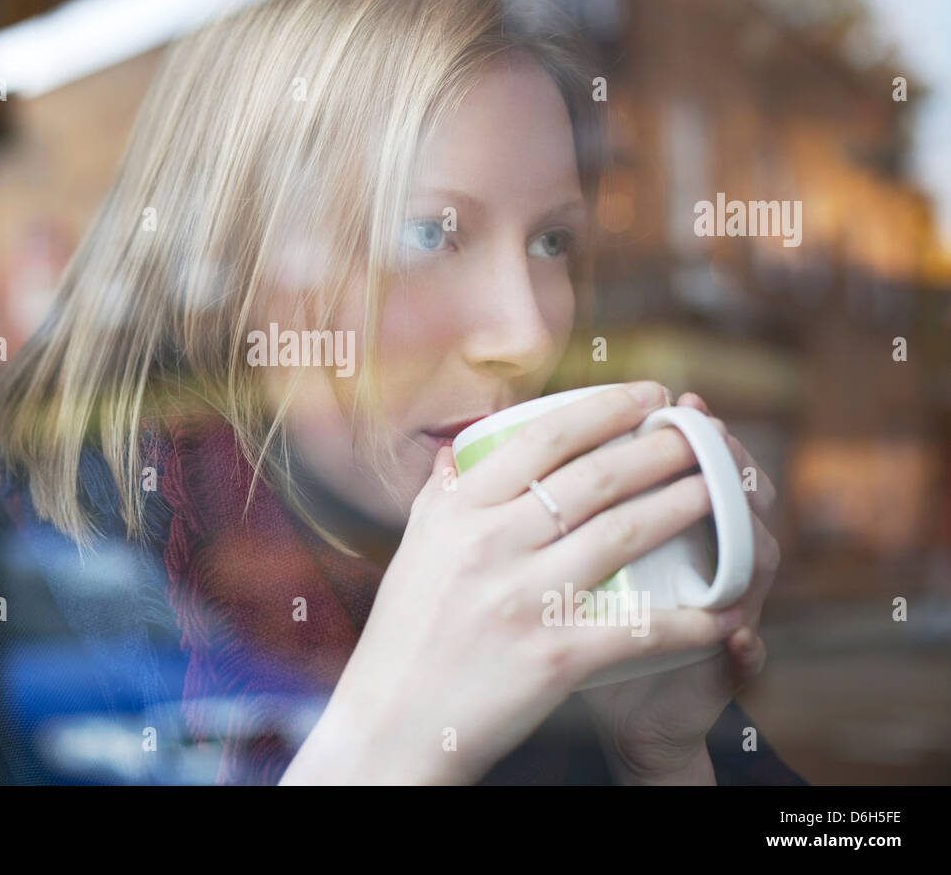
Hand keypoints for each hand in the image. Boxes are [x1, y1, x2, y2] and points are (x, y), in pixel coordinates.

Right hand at [281, 382, 745, 784]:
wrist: (392, 723)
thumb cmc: (403, 635)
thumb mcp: (413, 549)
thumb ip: (439, 494)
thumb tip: (456, 448)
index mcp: (459, 511)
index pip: (544, 438)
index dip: (605, 408)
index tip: (647, 395)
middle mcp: (491, 544)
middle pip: (596, 477)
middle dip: (661, 446)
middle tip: (699, 432)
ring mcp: (524, 599)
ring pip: (626, 533)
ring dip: (685, 504)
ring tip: (719, 488)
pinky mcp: (553, 657)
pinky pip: (639, 628)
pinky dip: (692, 619)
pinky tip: (727, 607)